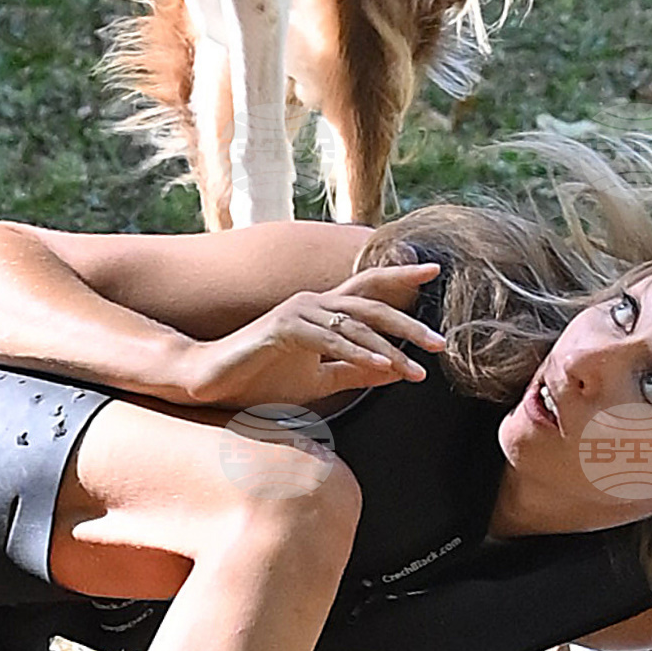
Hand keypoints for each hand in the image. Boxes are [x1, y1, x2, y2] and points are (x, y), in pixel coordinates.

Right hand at [173, 262, 447, 413]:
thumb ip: (354, 373)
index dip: (400, 276)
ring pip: (354, 326)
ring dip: (388, 349)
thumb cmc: (261, 377)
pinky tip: (380, 367)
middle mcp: (313, 303)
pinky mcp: (282, 329)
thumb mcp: (318, 380)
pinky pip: (328, 341)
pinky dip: (357, 355)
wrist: (212, 380)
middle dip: (408, 323)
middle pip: (370, 306)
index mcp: (322, 311)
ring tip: (414, 369)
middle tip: (439, 342)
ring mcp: (296, 312)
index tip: (434, 269)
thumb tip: (393, 372)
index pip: (368, 289)